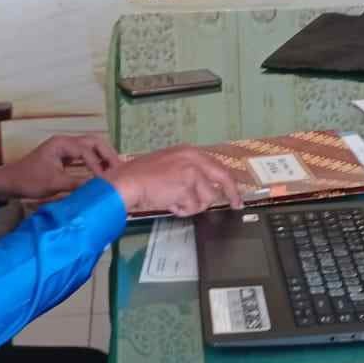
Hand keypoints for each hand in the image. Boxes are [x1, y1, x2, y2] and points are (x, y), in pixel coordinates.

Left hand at [0, 134, 119, 201]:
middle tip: (120, 169)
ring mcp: (65, 148)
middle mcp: (65, 142)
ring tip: (115, 170)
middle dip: (107, 154)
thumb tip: (98, 187)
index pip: (87, 151)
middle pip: (94, 142)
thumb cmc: (29, 180)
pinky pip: (85, 154)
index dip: (98, 166)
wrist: (10, 182)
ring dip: (103, 157)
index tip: (106, 181)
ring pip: (91, 147)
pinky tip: (102, 172)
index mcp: (62, 144)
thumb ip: (77, 184)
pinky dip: (95, 161)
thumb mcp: (53, 183)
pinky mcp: (64, 156)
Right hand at [106, 145, 244, 216]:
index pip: (217, 166)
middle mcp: (193, 159)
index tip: (235, 192)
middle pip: (223, 178)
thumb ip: (188, 173)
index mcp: (189, 152)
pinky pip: (193, 207)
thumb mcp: (169, 166)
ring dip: (192, 205)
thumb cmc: (141, 177)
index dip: (228, 181)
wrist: (127, 182)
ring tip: (174, 201)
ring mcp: (191, 172)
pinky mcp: (186, 187)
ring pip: (207, 198)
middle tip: (237, 205)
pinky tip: (169, 203)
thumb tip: (205, 189)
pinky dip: (182, 210)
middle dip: (231, 194)